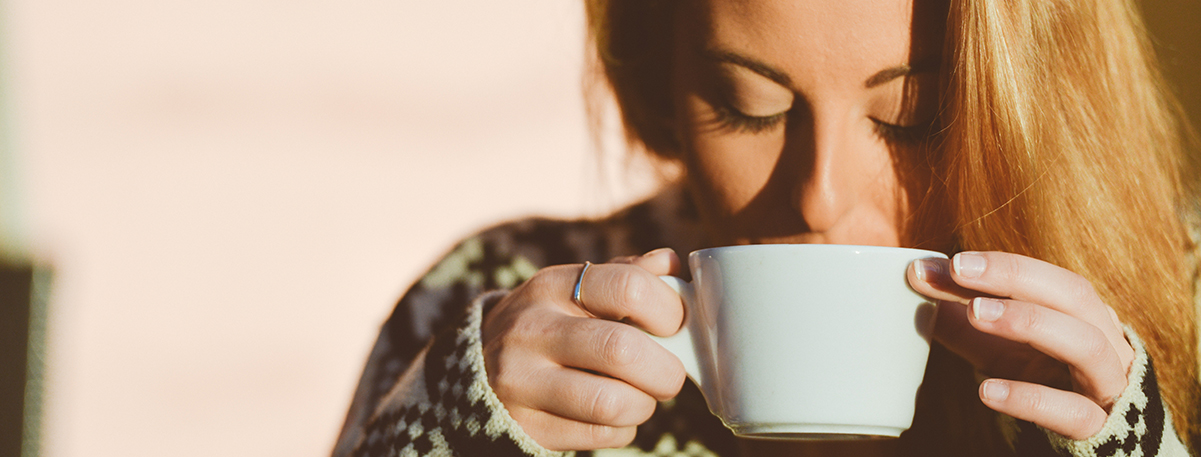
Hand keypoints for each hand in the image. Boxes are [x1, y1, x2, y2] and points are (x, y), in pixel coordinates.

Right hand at [480, 248, 686, 450]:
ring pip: (611, 403)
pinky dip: (621, 429)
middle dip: (665, 370)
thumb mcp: (575, 289)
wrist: (477, 368)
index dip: (669, 310)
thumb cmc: (550, 324)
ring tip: (641, 397)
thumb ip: (625, 274)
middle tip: (668, 374)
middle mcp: (532, 329)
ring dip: (643, 405)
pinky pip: (597, 435)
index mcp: (553, 286)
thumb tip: (672, 265)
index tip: (674, 326)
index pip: (628, 287)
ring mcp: (521, 381)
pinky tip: (614, 416)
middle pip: (621, 350)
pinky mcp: (524, 425)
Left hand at [907, 251, 1134, 439]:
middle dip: (1015, 277)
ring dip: (1029, 322)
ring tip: (975, 313)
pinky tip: (986, 391)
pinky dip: (1030, 399)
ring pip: (1085, 345)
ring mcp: (1105, 384)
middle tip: (959, 270)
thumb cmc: (1037, 379)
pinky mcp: (1097, 427)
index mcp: (1081, 313)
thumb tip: (916, 275)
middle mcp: (1104, 339)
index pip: (1045, 278)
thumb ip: (958, 314)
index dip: (1001, 265)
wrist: (1081, 436)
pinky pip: (1071, 411)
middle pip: (1074, 294)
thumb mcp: (994, 345)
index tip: (951, 261)